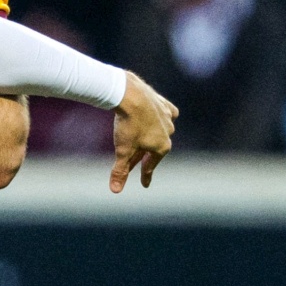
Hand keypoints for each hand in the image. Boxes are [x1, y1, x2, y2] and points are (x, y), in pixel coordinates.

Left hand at [109, 71, 177, 192]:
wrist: (131, 94)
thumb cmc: (128, 125)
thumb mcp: (122, 150)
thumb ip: (120, 170)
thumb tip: (116, 190)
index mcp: (162, 146)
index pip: (150, 165)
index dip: (145, 175)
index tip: (144, 185)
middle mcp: (169, 132)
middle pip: (153, 148)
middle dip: (142, 156)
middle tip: (134, 163)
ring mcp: (167, 117)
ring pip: (160, 131)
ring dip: (152, 137)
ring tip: (146, 140)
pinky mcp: (163, 103)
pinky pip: (166, 113)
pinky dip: (163, 117)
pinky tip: (163, 118)